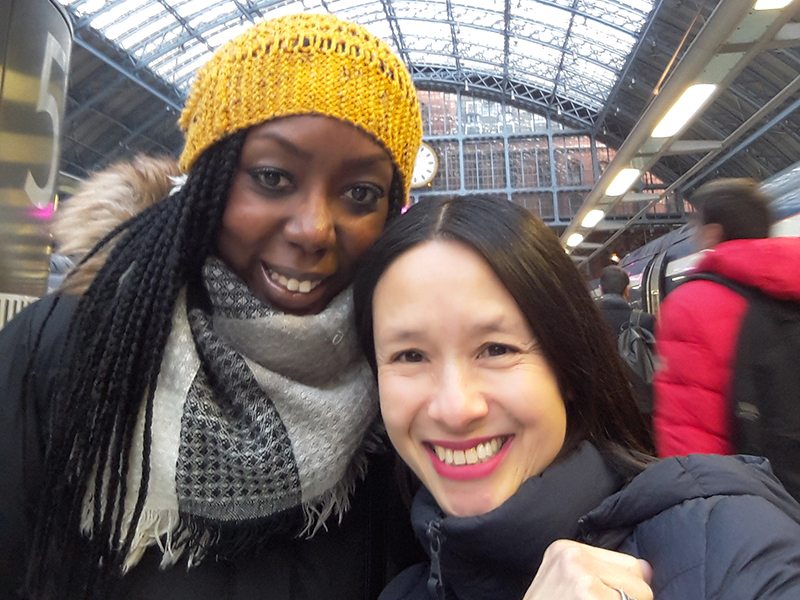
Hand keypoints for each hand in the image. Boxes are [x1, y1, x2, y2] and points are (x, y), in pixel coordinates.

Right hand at [522, 539, 652, 599]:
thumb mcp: (566, 585)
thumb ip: (603, 573)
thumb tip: (648, 570)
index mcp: (564, 549)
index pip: (627, 563)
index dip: (623, 589)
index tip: (596, 599)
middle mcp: (572, 556)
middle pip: (638, 578)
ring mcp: (581, 578)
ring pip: (641, 595)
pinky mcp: (589, 596)